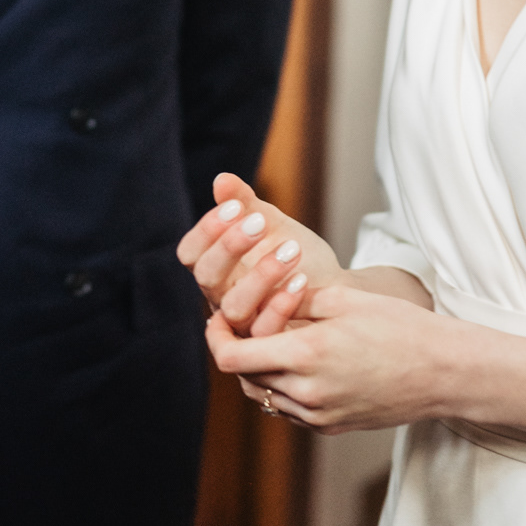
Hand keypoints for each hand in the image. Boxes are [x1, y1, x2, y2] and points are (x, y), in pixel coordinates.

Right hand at [177, 171, 342, 330]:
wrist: (335, 290)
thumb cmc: (296, 257)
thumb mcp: (273, 225)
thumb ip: (246, 204)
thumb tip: (222, 180)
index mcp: (215, 268)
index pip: (190, 253)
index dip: (207, 230)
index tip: (236, 206)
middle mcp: (221, 297)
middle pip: (206, 277)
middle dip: (230, 247)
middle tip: (259, 222)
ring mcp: (243, 324)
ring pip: (234, 306)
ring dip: (261, 275)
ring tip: (291, 249)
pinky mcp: (269, 344)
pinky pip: (264, 331)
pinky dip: (281, 305)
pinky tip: (301, 280)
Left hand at [205, 282, 451, 432]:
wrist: (444, 373)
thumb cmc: (400, 327)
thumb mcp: (345, 299)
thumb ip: (296, 298)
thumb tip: (261, 294)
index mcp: (306, 355)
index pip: (232, 358)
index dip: (217, 338)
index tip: (220, 319)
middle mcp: (306, 392)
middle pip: (244, 377)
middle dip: (236, 351)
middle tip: (241, 326)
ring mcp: (318, 415)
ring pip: (264, 397)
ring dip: (258, 371)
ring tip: (269, 343)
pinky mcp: (331, 427)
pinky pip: (288, 411)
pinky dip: (282, 389)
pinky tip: (296, 365)